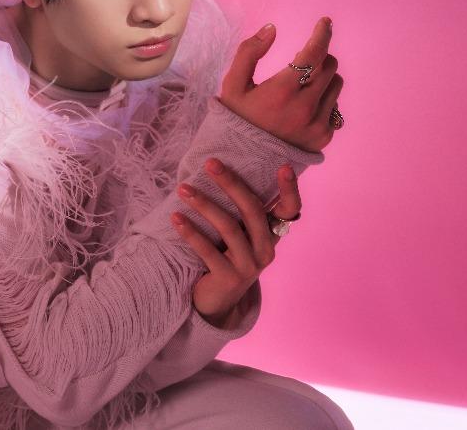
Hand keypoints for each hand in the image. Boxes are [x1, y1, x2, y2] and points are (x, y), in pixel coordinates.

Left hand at [170, 157, 302, 326]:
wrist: (216, 302)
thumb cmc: (224, 257)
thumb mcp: (238, 236)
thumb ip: (238, 213)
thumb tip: (218, 170)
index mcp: (270, 235)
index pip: (290, 210)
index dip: (290, 189)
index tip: (284, 166)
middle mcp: (265, 250)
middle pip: (252, 210)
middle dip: (231, 183)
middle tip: (210, 164)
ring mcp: (249, 265)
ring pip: (228, 227)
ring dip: (204, 204)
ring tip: (183, 189)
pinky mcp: (229, 278)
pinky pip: (207, 250)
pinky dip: (190, 232)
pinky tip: (175, 218)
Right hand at [218, 18, 343, 152]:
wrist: (242, 161)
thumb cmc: (237, 117)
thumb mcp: (233, 84)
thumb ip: (249, 52)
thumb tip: (272, 28)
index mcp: (282, 90)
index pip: (314, 53)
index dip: (322, 33)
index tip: (325, 22)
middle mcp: (305, 107)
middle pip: (329, 66)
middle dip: (319, 57)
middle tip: (302, 61)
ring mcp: (317, 123)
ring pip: (336, 85)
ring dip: (324, 77)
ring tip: (303, 85)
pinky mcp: (324, 136)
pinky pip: (335, 107)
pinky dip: (323, 100)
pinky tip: (304, 107)